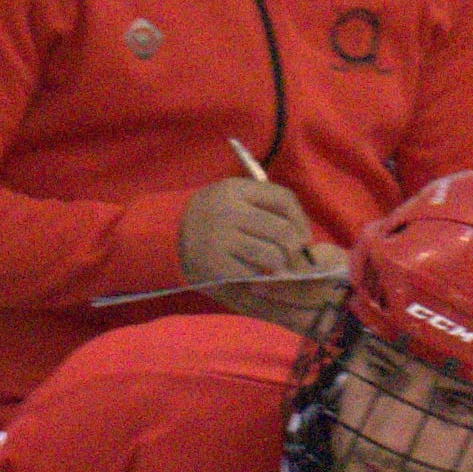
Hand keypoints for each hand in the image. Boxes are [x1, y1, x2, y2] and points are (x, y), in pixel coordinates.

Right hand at [176, 175, 327, 322]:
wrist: (167, 239)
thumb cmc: (212, 220)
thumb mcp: (233, 199)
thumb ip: (266, 208)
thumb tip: (305, 237)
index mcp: (234, 189)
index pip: (284, 199)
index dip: (301, 220)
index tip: (302, 237)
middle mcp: (227, 211)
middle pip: (283, 231)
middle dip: (294, 249)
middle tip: (291, 259)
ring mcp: (220, 241)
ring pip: (273, 257)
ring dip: (279, 268)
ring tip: (273, 270)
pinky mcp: (215, 268)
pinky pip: (254, 278)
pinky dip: (261, 282)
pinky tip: (256, 280)